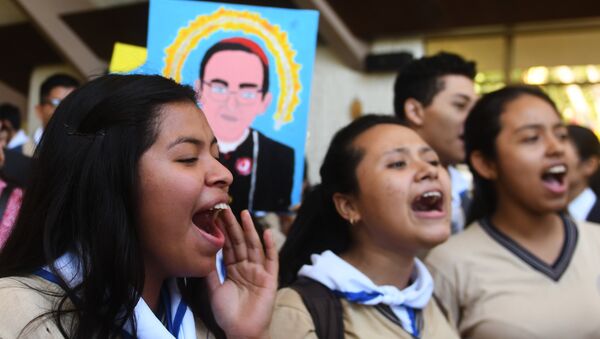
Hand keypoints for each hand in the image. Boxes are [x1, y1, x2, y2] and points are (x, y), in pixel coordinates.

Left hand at [207, 208, 277, 338]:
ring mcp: (259, 271)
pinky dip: (270, 246)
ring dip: (250, 230)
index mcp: (233, 269)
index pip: (228, 246)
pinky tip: (266, 233)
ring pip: (254, 246)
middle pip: (240, 242)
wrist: (241, 331)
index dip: (223, 232)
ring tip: (244, 214)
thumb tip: (201, 253)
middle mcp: (246, 267)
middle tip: (226, 208)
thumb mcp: (213, 290)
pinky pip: (271, 259)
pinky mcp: (270, 278)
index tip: (216, 216)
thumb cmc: (227, 314)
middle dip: (233, 226)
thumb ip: (210, 272)